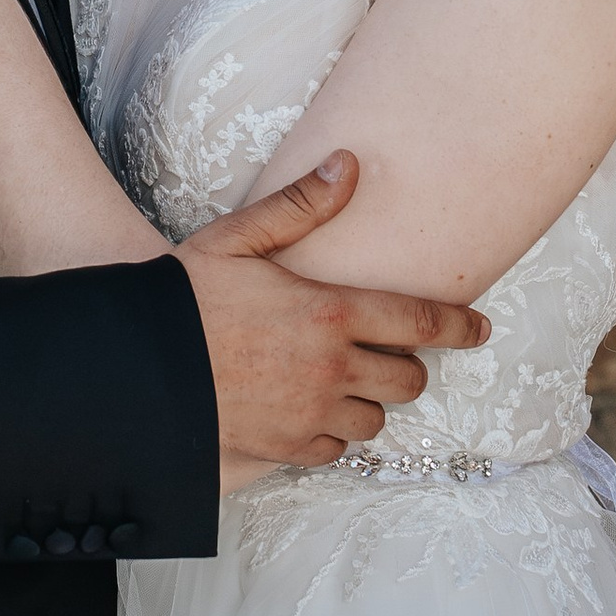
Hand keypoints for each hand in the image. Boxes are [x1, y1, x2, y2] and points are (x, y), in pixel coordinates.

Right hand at [178, 153, 489, 486]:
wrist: (134, 366)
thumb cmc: (183, 297)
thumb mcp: (238, 238)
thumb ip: (301, 205)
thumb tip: (350, 165)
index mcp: (330, 311)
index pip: (420, 321)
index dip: (460, 327)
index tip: (482, 329)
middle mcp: (331, 367)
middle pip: (407, 380)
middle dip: (406, 368)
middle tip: (386, 355)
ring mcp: (310, 412)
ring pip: (375, 421)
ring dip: (368, 403)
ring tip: (342, 384)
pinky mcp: (285, 447)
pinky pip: (334, 450)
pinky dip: (331, 435)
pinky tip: (309, 414)